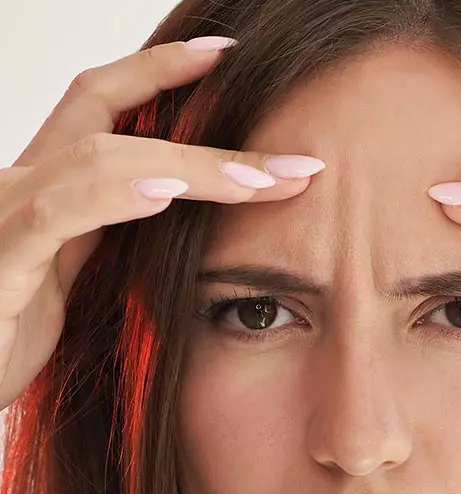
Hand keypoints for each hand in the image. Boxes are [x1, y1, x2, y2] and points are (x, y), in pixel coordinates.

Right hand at [0, 37, 324, 413]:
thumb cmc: (9, 332)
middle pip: (113, 119)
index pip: (102, 105)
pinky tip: (165, 196)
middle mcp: (23, 187)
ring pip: (99, 160)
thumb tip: (166, 207)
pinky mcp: (1, 264)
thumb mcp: (70, 276)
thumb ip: (105, 234)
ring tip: (257, 180)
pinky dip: (113, 198)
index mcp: (47, 188)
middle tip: (296, 161)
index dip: (159, 74)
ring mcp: (6, 218)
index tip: (225, 58)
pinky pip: (55, 216)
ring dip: (189, 168)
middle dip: (209, 132)